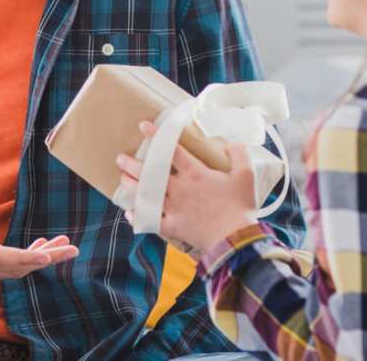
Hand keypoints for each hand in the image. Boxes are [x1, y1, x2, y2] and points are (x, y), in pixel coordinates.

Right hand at [0, 182, 77, 282]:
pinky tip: (37, 249)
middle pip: (16, 267)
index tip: (51, 254)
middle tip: (71, 248)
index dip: (30, 258)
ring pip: (13, 270)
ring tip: (60, 244)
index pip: (4, 258)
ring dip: (38, 259)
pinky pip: (5, 269)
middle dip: (46, 258)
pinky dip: (24, 260)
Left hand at [116, 122, 258, 252]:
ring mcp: (173, 208)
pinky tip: (130, 212)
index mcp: (195, 173)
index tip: (144, 126)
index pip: (171, 150)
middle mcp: (179, 188)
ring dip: (132, 186)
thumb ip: (239, 155)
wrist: (234, 240)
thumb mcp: (246, 175)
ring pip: (146, 194)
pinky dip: (139, 217)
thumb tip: (232, 143)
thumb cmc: (240, 206)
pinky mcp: (172, 226)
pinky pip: (151, 221)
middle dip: (132, 164)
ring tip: (123, 179)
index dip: (157, 136)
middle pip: (150, 173)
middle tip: (120, 158)